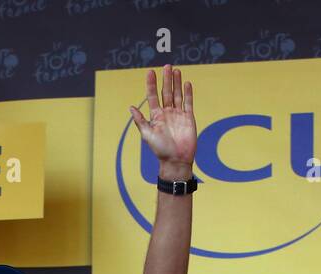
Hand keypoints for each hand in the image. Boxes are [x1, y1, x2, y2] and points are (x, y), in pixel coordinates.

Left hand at [129, 64, 196, 180]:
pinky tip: (186, 83)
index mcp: (156, 116)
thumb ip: (140, 121)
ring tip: (176, 70)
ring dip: (176, 83)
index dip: (151, 84)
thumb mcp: (147, 135)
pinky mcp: (188, 118)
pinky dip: (188, 93)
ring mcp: (178, 114)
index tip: (150, 72)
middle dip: (166, 79)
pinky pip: (188, 103)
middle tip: (166, 66)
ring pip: (176, 94)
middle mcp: (166, 113)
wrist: (176, 160)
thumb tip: (131, 107)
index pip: (153, 96)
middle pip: (166, 92)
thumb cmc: (160, 150)